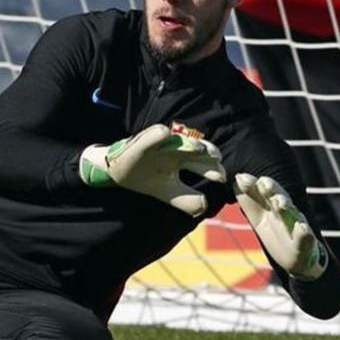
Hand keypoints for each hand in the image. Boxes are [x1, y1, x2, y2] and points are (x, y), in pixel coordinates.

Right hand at [80, 124, 225, 216]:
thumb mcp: (167, 194)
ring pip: (179, 140)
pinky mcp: (144, 141)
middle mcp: (176, 150)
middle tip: (218, 162)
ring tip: (198, 148)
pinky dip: (158, 135)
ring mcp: (160, 144)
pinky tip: (164, 133)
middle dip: (209, 153)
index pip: (204, 165)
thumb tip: (203, 207)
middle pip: (197, 149)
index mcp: (184, 162)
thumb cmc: (146, 180)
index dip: (213, 171)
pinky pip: (153, 135)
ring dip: (188, 144)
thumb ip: (186, 202)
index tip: (221, 178)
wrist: (117, 170)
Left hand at [234, 173, 326, 280]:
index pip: (262, 194)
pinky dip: (303, 234)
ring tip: (279, 202)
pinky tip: (302, 228)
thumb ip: (249, 201)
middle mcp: (284, 215)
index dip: (253, 186)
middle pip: (278, 200)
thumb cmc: (276, 235)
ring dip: (286, 209)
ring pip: (291, 216)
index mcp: (270, 210)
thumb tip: (237, 179)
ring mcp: (296, 228)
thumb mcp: (259, 219)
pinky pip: (305, 239)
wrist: (297, 259)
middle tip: (264, 183)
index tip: (242, 177)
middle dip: (273, 191)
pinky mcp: (306, 244)